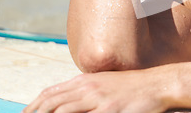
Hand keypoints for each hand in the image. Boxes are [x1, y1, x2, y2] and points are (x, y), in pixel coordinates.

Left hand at [23, 70, 168, 112]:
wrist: (157, 84)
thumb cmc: (131, 86)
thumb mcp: (105, 82)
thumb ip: (85, 90)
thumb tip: (66, 99)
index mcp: (85, 81)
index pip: (50, 93)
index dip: (33, 106)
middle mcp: (88, 88)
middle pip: (51, 103)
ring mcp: (98, 99)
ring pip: (62, 112)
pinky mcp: (110, 111)